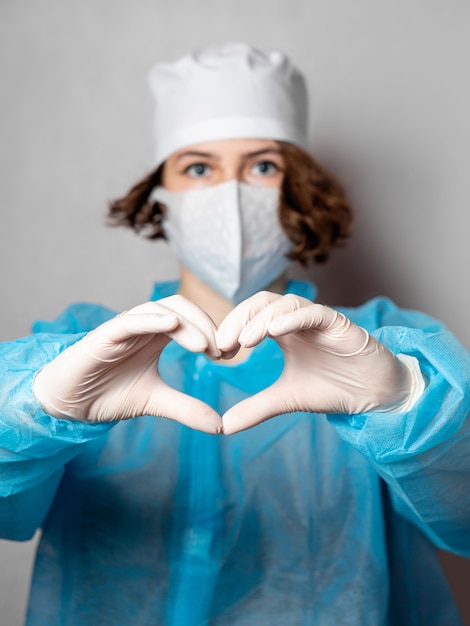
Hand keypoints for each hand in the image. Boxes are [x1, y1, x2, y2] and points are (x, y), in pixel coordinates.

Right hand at [33, 296, 221, 433]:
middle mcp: (144, 326)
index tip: (231, 355)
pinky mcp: (105, 334)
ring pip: (161, 309)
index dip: (214, 332)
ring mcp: (125, 327)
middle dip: (207, 325)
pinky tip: (172, 325)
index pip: (192, 321)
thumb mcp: (155, 401)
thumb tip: (221, 427)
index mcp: (158, 336)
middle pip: (182, 309)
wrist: (71, 404)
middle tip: (223, 352)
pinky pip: (131, 320)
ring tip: (205, 347)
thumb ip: (186, 408)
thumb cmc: (110, 394)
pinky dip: (153, 319)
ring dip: (187, 324)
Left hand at [216, 292, 414, 433]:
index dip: (230, 329)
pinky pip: (313, 312)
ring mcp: (318, 319)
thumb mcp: (288, 398)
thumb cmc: (334, 388)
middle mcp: (297, 320)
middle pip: (261, 303)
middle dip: (238, 319)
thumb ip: (257, 407)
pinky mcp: (339, 323)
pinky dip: (292, 318)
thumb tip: (224, 426)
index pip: (249, 316)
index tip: (218, 354)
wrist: (374, 394)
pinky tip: (274, 332)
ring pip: (284, 303)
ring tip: (245, 342)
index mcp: (283, 331)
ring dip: (261, 319)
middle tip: (223, 345)